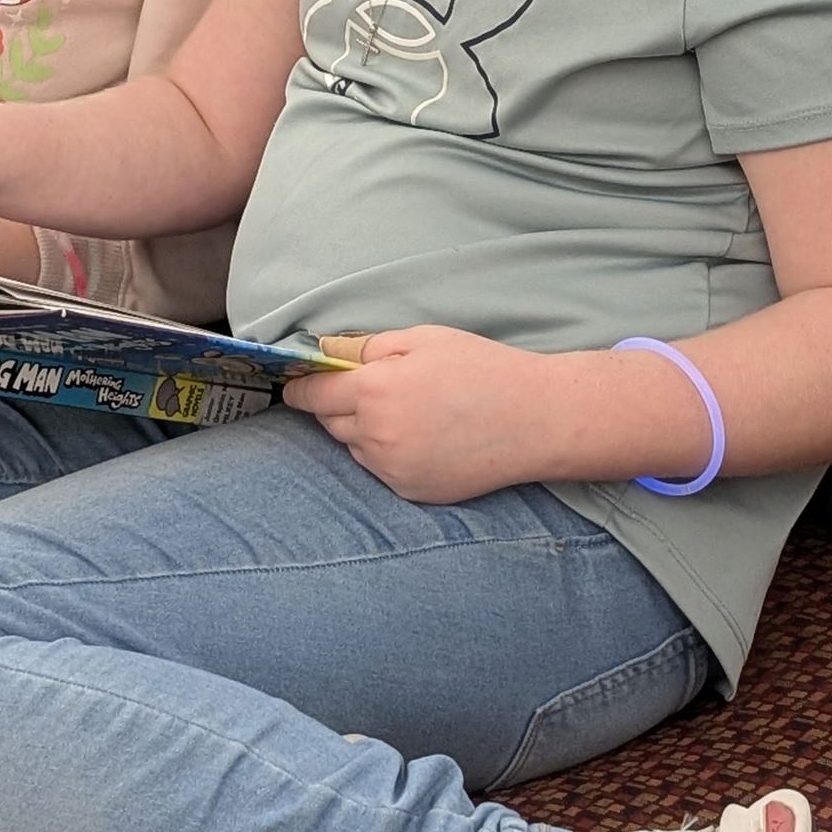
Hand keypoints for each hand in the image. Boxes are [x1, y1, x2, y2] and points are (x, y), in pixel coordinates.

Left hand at [283, 327, 551, 504]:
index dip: (301, 388)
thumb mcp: (424, 340)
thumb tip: (324, 350)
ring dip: (365, 430)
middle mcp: (377, 436)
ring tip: (411, 411)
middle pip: (331, 423)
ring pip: (356, 448)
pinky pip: (382, 469)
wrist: (537, 419)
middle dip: (339, 406)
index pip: (314, 395)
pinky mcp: (412, 491)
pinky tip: (426, 436)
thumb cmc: (483, 369)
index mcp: (375, 391)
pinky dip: (390, 453)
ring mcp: (393, 469)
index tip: (294, 385)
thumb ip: (366, 347)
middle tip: (372, 388)